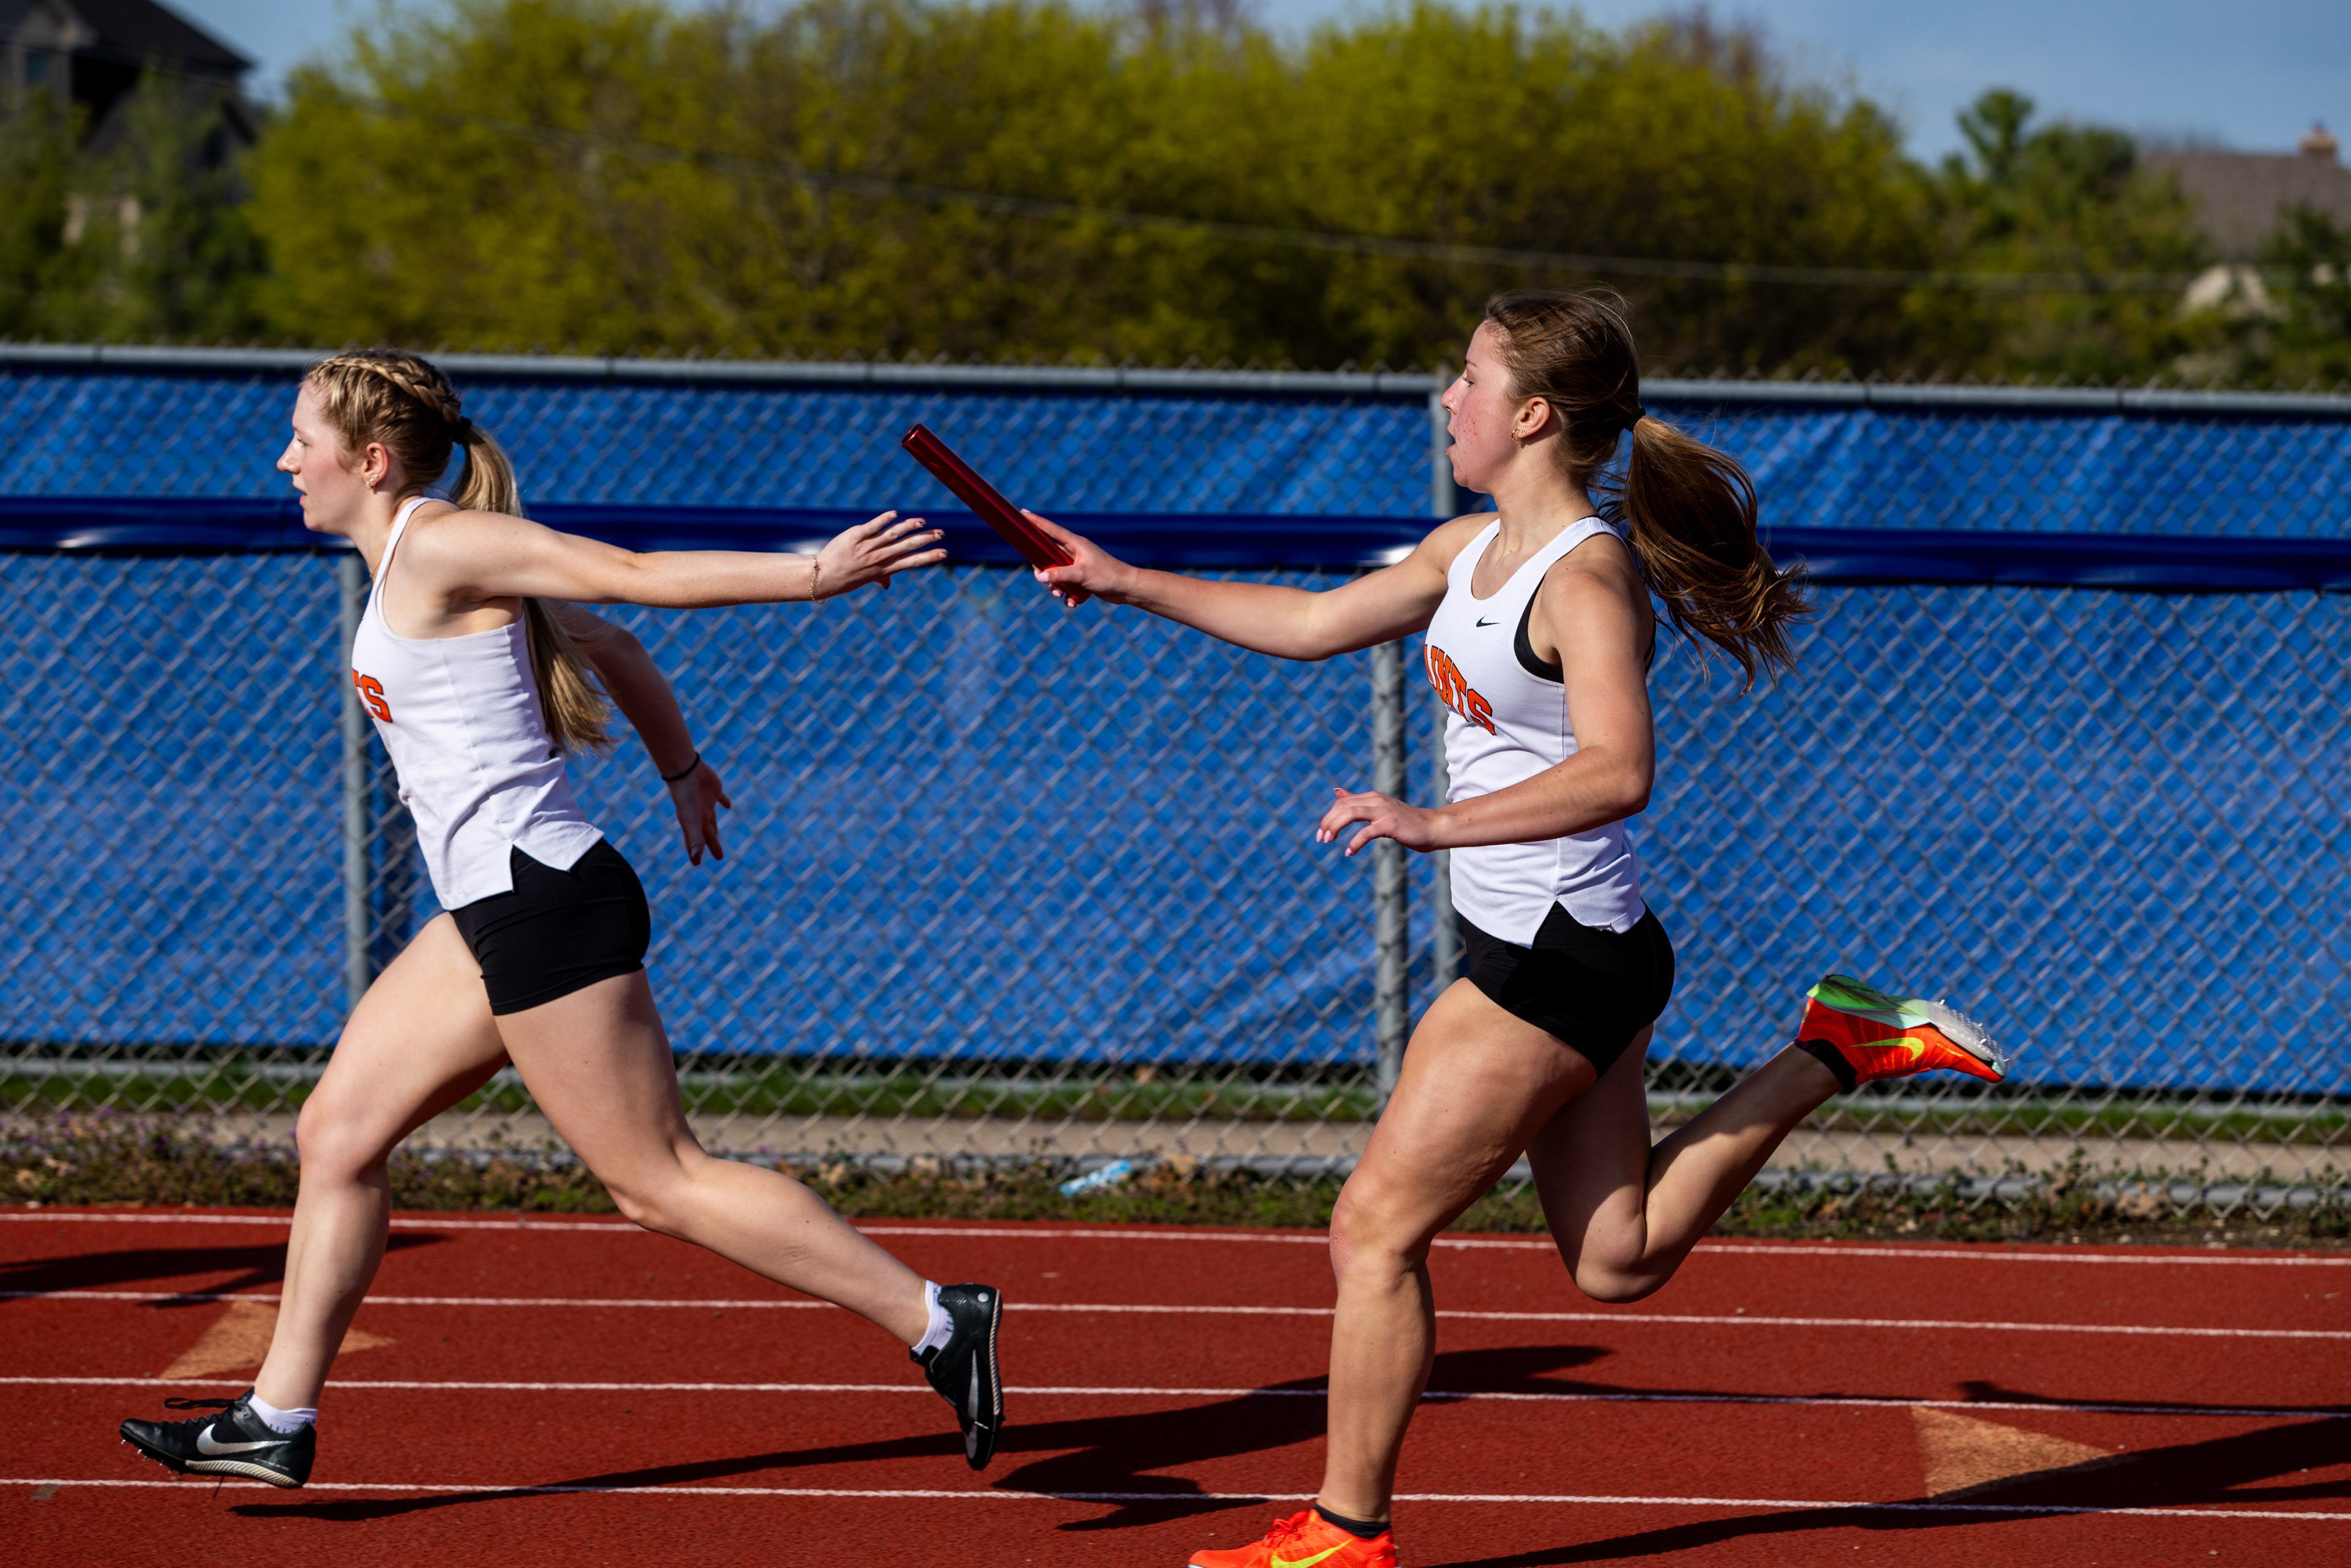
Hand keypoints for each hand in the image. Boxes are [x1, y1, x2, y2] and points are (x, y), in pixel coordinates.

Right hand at [667, 758, 731, 865]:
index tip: (696, 864)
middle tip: (719, 857)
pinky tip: (727, 805)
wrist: (685, 770)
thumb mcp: (691, 819)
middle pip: (708, 834)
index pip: (695, 843)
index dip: (695, 853)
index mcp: (694, 823)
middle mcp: (699, 815)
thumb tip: (696, 858)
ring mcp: (706, 802)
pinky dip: (724, 802)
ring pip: (712, 819)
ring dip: (714, 828)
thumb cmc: (685, 796)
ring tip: (716, 834)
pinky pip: (720, 798)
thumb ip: (694, 838)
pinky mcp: (713, 790)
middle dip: (712, 845)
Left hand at [814, 511, 947, 598]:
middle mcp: (879, 558)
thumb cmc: (847, 577)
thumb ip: (880, 578)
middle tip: (941, 534)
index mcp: (885, 568)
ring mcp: (868, 546)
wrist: (824, 575)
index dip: (929, 557)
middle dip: (925, 540)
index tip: (944, 553)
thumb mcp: (866, 579)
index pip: (912, 562)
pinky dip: (884, 520)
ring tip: (922, 522)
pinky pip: (872, 526)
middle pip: (907, 547)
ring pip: (892, 534)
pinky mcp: (856, 536)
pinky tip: (895, 514)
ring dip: (908, 527)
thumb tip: (888, 585)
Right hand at [1024, 511, 1141, 607]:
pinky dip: (1068, 595)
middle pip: (1048, 557)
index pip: (1050, 529)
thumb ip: (1059, 574)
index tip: (1023, 513)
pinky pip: (1067, 586)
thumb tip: (1039, 576)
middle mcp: (1074, 552)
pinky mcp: (1082, 579)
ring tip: (1062, 595)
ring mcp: (1078, 566)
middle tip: (1044, 581)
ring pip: (1056, 574)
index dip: (1036, 521)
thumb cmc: (1107, 575)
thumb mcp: (1081, 574)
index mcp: (1075, 543)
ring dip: (1056, 587)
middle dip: (1044, 572)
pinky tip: (1073, 603)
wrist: (1127, 588)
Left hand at [1316, 786, 1444, 857]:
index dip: (1328, 816)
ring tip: (1329, 841)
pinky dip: (1355, 842)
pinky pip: (1367, 832)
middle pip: (1343, 806)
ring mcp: (1384, 811)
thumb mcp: (1379, 810)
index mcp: (1372, 797)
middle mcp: (1377, 800)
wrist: (1433, 827)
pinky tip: (1349, 852)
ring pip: (1351, 813)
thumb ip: (1357, 802)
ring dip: (1336, 827)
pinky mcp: (1391, 824)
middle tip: (1322, 839)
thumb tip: (1337, 792)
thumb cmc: (1406, 823)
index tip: (1321, 833)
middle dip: (1328, 822)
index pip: (1342, 802)